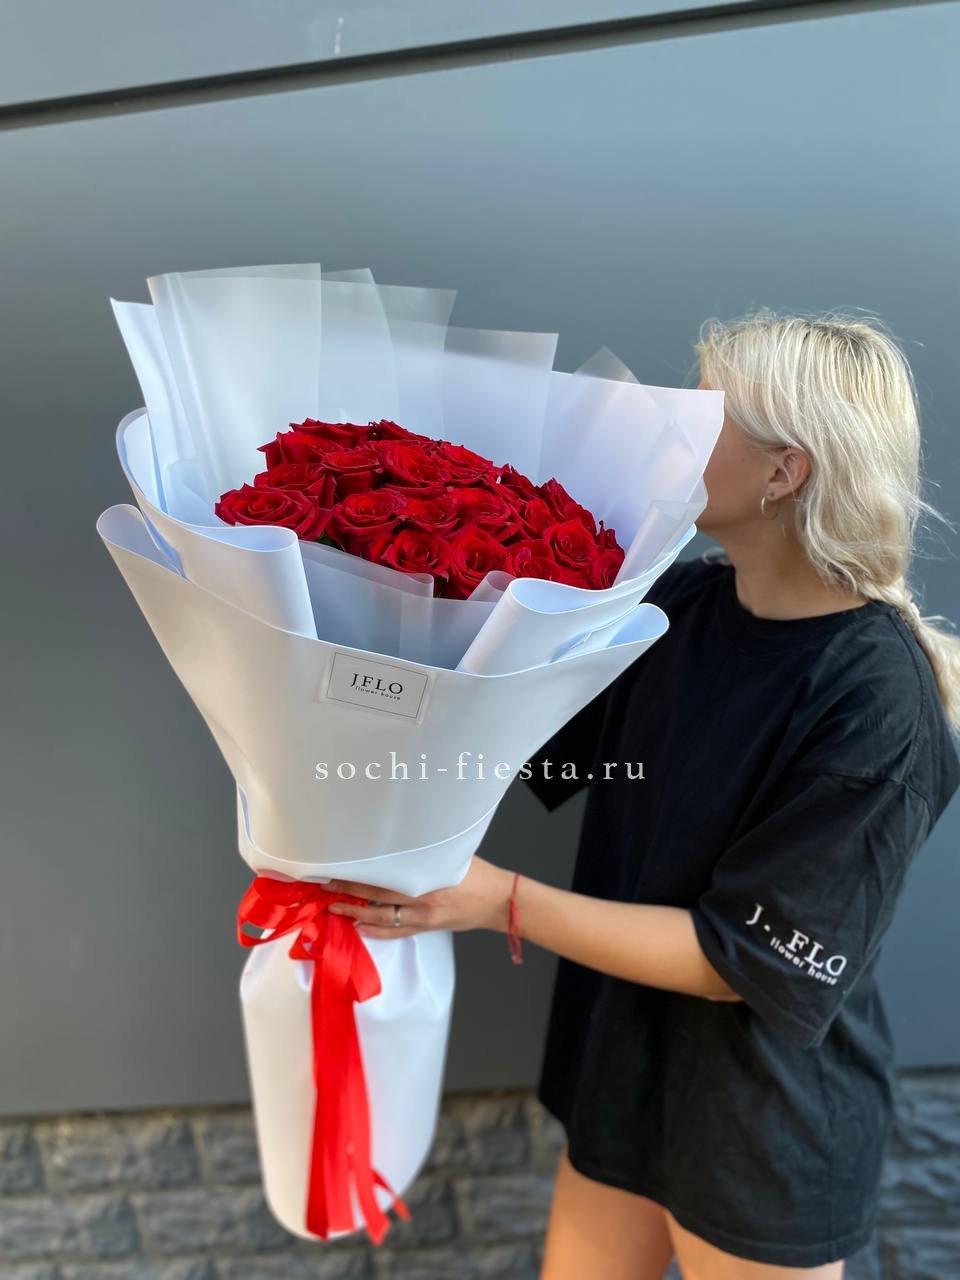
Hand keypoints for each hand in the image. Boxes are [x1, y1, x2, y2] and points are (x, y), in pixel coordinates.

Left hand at [324, 856, 514, 938]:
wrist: (499, 901)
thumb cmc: (477, 873)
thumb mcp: (452, 854)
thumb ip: (425, 851)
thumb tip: (396, 840)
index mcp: (428, 875)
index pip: (384, 875)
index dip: (359, 874)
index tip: (338, 868)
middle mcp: (423, 898)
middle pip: (377, 897)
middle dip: (350, 892)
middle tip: (326, 888)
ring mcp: (425, 916)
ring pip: (383, 918)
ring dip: (357, 914)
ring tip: (335, 908)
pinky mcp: (428, 927)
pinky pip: (397, 933)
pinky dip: (376, 931)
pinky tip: (360, 928)